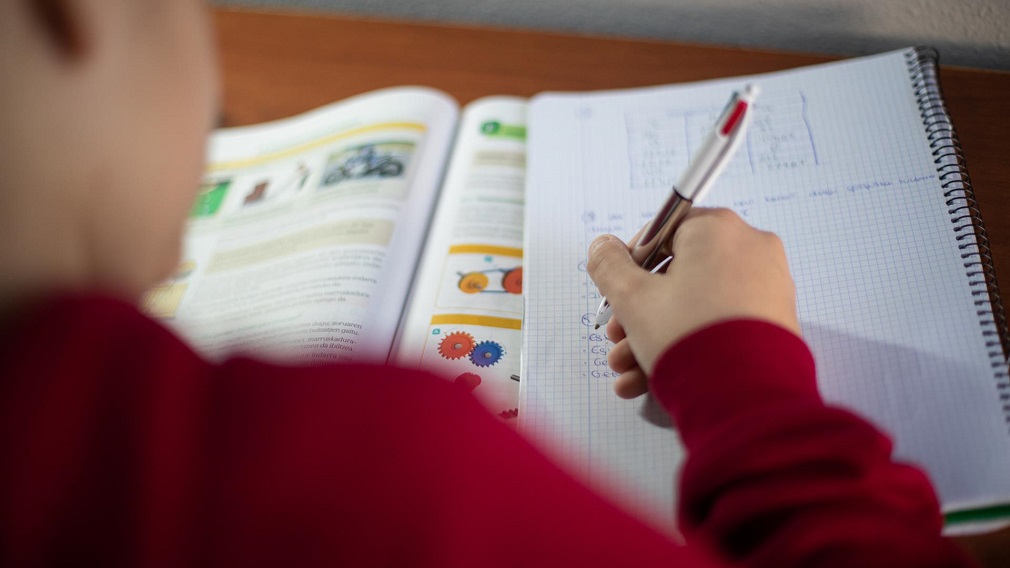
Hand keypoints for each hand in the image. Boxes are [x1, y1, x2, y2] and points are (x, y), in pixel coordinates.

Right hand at [587, 208, 799, 398]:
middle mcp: (750, 249)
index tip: (616, 293)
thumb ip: (609, 265)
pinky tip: (650, 377)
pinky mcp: (776, 322)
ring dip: (655, 334)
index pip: (663, 232)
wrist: (744, 397)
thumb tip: (602, 246)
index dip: (631, 265)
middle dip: (639, 311)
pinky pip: (721, 324)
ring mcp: (767, 287)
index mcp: (717, 229)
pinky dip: (688, 343)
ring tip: (628, 368)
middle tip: (618, 337)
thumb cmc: (687, 337)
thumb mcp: (632, 298)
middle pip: (678, 275)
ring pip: (696, 305)